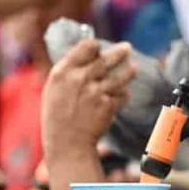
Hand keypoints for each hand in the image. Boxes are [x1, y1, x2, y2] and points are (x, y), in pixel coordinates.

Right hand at [42, 40, 136, 154]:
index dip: (95, 46)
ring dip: (129, 71)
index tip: (100, 48)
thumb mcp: (54, 88)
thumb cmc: (57, 116)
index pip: (86, 47)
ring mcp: (96, 92)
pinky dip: (123, 95)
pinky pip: (122, 95)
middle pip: (106, 58)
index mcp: (63, 71)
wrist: (67, 143)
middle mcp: (80, 79)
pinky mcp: (108, 105)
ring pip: (120, 76)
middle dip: (120, 52)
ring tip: (134, 68)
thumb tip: (89, 55)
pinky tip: (121, 95)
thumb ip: (70, 71)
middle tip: (127, 48)